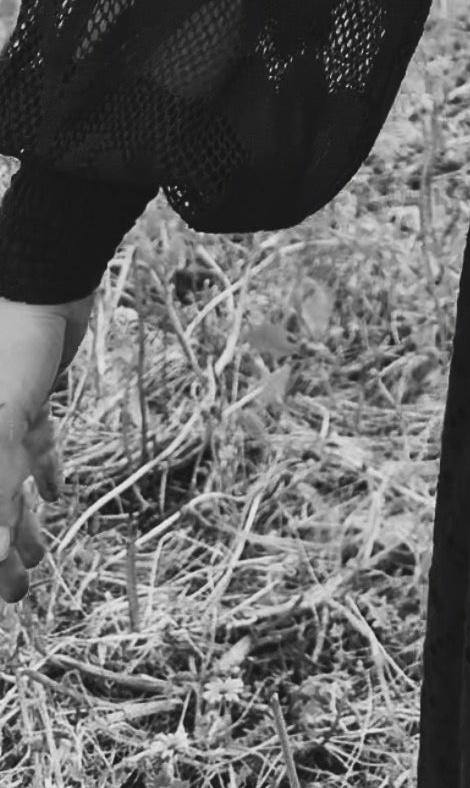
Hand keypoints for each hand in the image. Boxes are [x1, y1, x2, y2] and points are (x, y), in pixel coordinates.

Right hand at [0, 291, 96, 602]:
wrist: (42, 278)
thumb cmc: (12, 344)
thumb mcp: (2, 418)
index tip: (0, 596)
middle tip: (18, 596)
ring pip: (7, 481)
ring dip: (21, 521)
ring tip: (38, 559)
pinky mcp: (27, 395)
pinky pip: (31, 442)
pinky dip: (44, 470)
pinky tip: (59, 495)